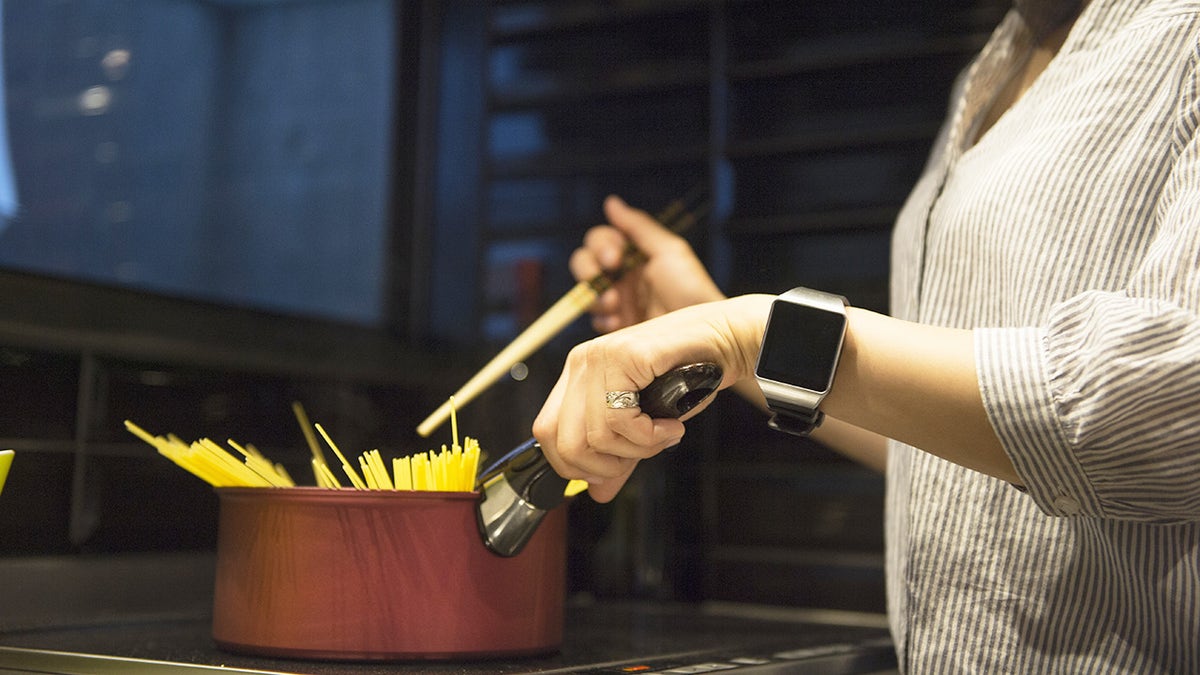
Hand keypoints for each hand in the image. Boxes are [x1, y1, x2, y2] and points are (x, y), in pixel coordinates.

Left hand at [532, 295, 772, 502]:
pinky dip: (649, 436)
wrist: (725, 341)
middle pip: (563, 440)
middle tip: (640, 456)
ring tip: (663, 436)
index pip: (546, 432)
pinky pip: (621, 419)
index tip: (610, 471)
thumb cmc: (688, 377)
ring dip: (636, 449)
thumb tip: (596, 493)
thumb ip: (618, 454)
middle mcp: (582, 362)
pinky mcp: (626, 355)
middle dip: (603, 466)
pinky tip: (670, 426)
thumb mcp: (645, 424)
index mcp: (578, 374)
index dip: (572, 465)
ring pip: (595, 435)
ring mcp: (601, 355)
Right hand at [570, 195, 722, 333]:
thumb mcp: (668, 251)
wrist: (699, 333)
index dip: (599, 246)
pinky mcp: (616, 327)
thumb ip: (638, 226)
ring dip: (595, 297)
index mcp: (632, 254)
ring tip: (616, 306)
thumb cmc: (690, 288)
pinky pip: (594, 320)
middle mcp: (621, 276)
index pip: (599, 240)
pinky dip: (602, 320)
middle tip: (609, 280)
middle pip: (583, 263)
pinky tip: (620, 323)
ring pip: (584, 293)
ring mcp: (617, 302)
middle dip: (588, 270)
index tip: (614, 259)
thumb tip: (611, 202)